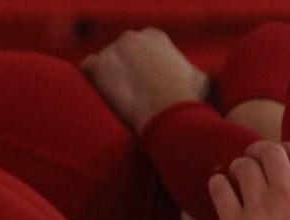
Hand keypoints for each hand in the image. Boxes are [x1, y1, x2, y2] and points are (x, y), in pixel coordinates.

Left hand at [84, 29, 209, 132]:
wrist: (169, 113)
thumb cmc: (188, 99)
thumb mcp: (201, 79)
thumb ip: (191, 71)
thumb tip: (194, 78)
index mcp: (156, 36)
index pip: (142, 47)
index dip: (143, 67)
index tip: (146, 85)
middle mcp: (132, 37)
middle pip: (123, 52)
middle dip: (125, 69)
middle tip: (132, 94)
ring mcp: (113, 49)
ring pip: (106, 61)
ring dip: (110, 77)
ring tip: (118, 100)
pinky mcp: (98, 65)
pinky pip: (88, 68)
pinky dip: (92, 79)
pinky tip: (100, 94)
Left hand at [210, 141, 289, 219]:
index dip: (287, 148)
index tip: (281, 154)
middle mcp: (289, 194)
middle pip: (269, 152)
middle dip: (259, 152)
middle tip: (252, 161)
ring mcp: (261, 208)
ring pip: (242, 166)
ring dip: (237, 167)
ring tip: (235, 178)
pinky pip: (219, 188)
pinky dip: (218, 184)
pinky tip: (221, 190)